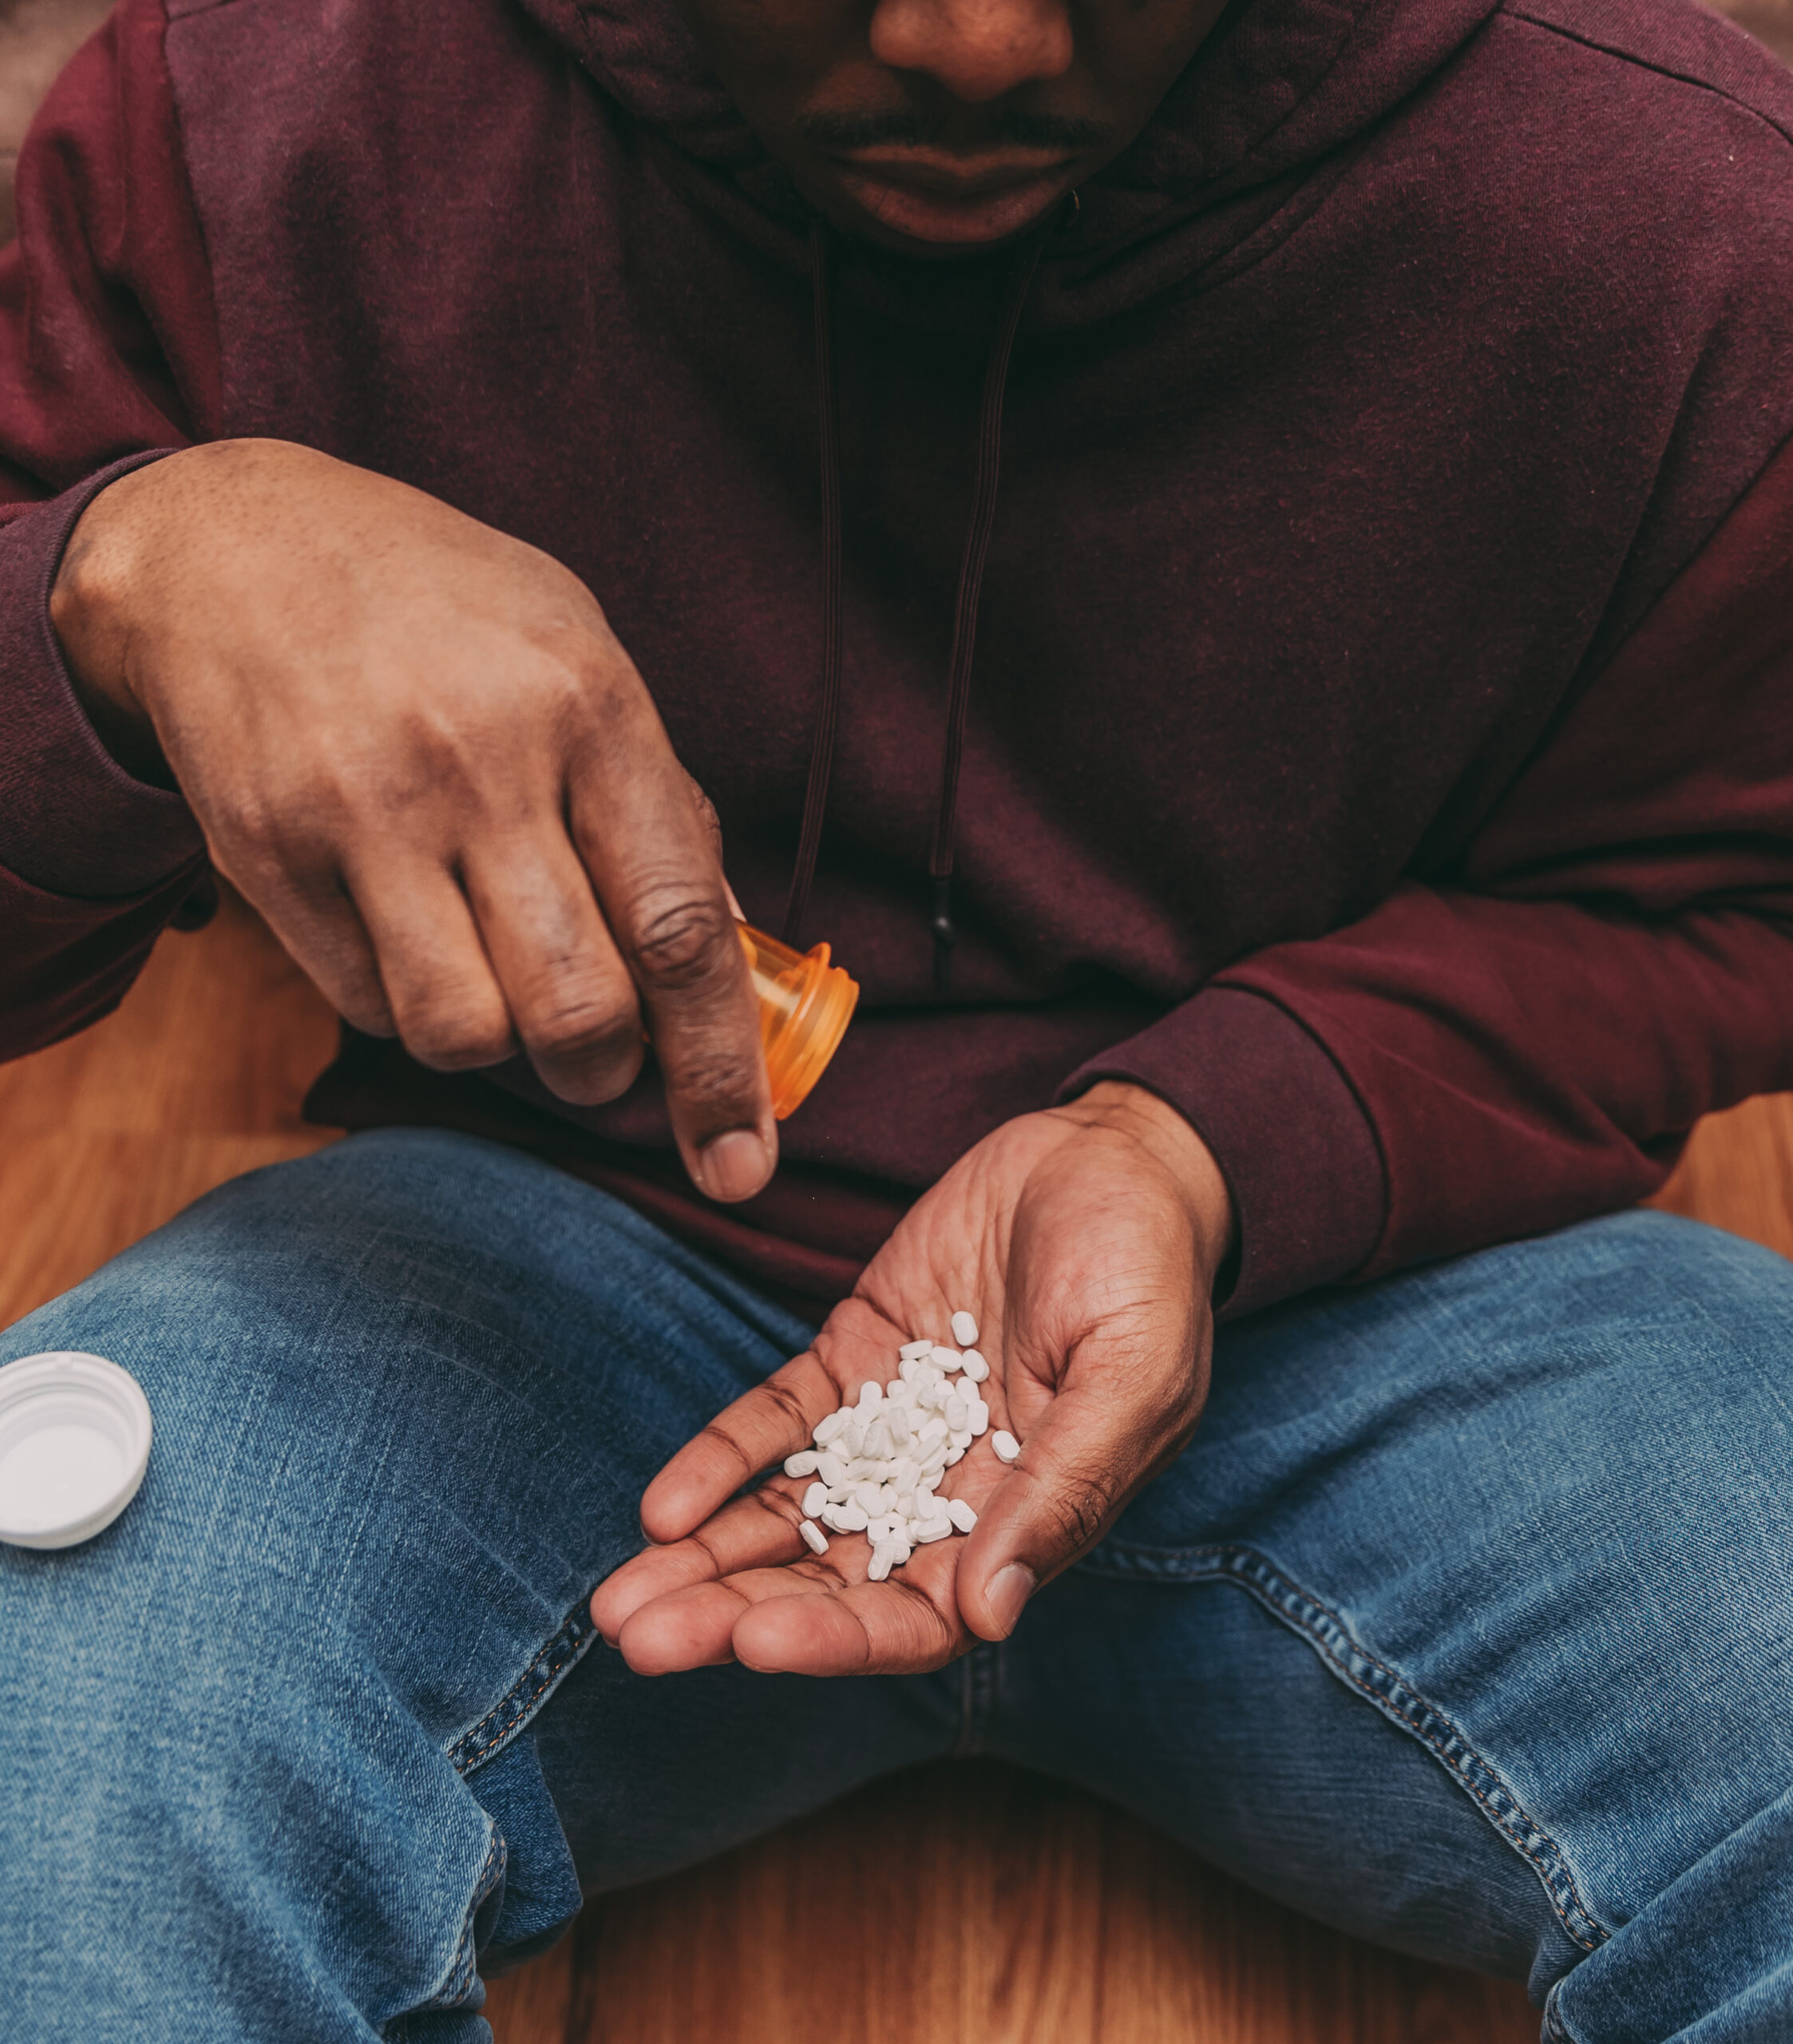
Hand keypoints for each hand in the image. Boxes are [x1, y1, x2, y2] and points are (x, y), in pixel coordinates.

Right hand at [50, 440, 774, 1201]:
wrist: (229, 551)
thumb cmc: (440, 613)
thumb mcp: (579, 654)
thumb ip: (659, 805)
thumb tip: (733, 956)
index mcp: (589, 708)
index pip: (680, 927)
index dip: (721, 1067)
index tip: (742, 1160)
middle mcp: (479, 764)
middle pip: (577, 1011)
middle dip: (605, 1073)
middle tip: (599, 1050)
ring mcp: (365, 813)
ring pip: (465, 1034)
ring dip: (501, 1046)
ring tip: (496, 978)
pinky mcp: (270, 859)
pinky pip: (369, 1007)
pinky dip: (409, 1004)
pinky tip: (408, 926)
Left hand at [593, 1081, 1235, 1673]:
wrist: (1112, 1157)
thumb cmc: (1148, 1269)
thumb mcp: (1133, 1374)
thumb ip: (1064, 1489)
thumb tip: (992, 1613)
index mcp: (1025, 1522)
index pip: (920, 1616)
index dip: (838, 1638)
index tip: (756, 1641)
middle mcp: (946, 1494)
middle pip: (829, 1580)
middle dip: (734, 1612)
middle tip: (643, 1637)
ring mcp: (889, 1427)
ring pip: (787, 1513)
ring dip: (706, 1559)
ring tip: (619, 1602)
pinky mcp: (852, 1357)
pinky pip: (777, 1421)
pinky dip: (721, 1461)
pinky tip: (662, 1504)